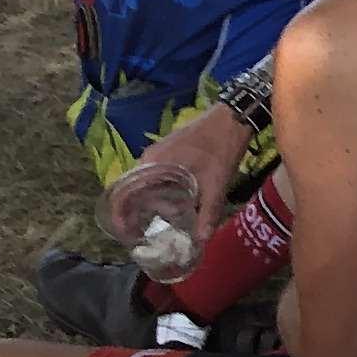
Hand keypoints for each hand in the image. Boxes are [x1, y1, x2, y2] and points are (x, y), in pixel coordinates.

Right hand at [106, 102, 248, 255]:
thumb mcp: (217, 183)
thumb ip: (208, 213)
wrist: (235, 116)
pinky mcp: (169, 151)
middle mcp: (149, 158)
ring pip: (147, 185)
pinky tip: (177, 203)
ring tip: (167, 220)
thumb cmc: (222, 147)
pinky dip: (162, 191)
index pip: (122, 193)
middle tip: (154, 231)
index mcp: (152, 164)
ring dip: (154, 203)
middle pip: (134, 192)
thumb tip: (202, 241)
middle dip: (141, 214)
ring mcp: (159, 153)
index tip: (129, 234)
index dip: (121, 216)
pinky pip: (157, 176)